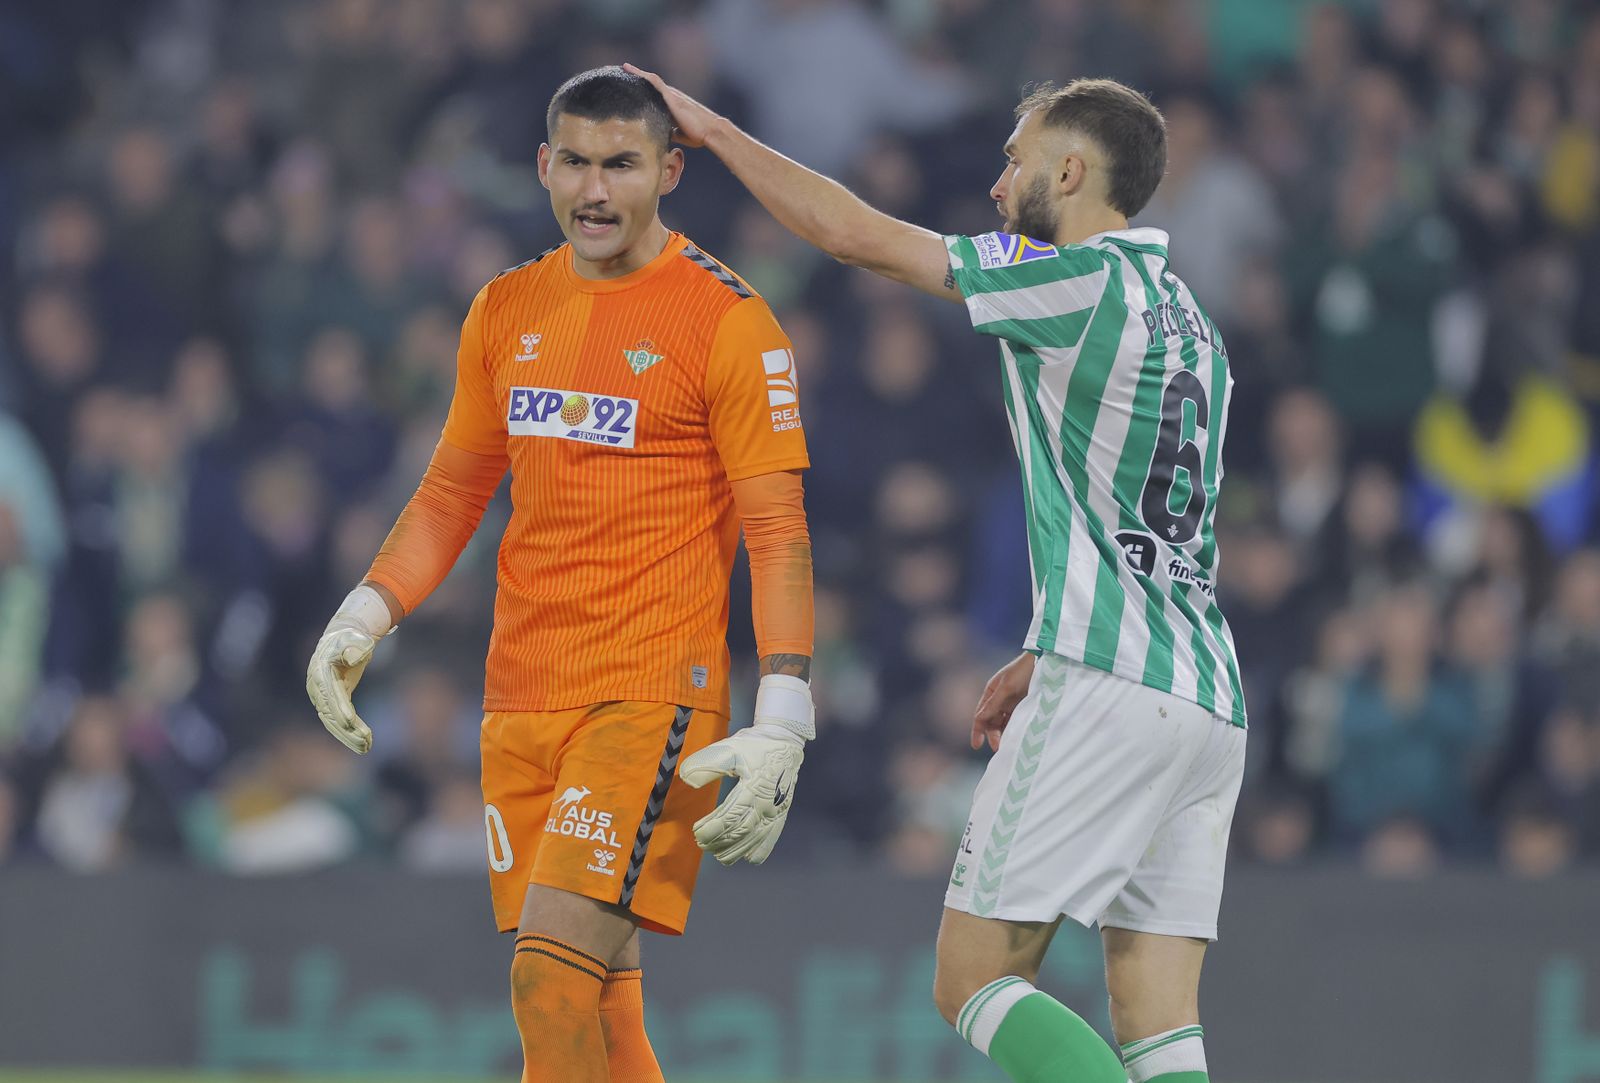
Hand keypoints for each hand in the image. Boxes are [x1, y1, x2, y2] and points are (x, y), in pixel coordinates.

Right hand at [305, 585, 393, 753]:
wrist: (344, 639)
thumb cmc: (351, 638)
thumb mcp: (354, 639)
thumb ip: (354, 646)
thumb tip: (355, 656)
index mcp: (321, 673)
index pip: (331, 694)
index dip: (340, 709)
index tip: (352, 722)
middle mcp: (317, 688)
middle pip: (331, 713)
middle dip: (348, 729)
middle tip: (366, 741)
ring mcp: (322, 697)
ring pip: (334, 722)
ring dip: (350, 737)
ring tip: (367, 748)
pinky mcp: (331, 703)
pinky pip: (338, 722)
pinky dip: (350, 733)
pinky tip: (365, 743)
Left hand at [623, 62, 722, 147]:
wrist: (710, 131)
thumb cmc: (699, 134)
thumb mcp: (679, 133)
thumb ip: (669, 130)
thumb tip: (661, 134)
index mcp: (673, 105)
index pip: (655, 94)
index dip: (644, 89)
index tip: (632, 86)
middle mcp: (672, 96)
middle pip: (651, 84)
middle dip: (638, 78)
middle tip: (623, 72)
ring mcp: (672, 95)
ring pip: (651, 80)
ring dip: (638, 73)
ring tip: (624, 67)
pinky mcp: (671, 96)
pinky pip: (654, 81)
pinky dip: (642, 75)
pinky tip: (630, 70)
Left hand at [676, 673, 813, 864]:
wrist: (785, 741)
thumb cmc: (754, 746)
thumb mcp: (728, 749)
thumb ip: (706, 764)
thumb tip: (688, 781)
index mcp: (753, 788)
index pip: (729, 817)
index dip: (711, 829)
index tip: (696, 832)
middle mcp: (767, 804)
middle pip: (741, 832)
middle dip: (719, 842)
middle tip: (701, 844)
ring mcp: (776, 810)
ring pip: (755, 839)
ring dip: (735, 850)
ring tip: (718, 855)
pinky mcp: (782, 813)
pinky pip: (772, 837)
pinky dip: (761, 851)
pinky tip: (748, 857)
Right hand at [972, 653, 1035, 751]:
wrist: (1046, 662)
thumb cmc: (1023, 670)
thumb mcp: (1006, 687)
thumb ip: (993, 703)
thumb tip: (978, 719)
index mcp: (991, 692)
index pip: (980, 715)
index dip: (977, 730)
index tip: (976, 745)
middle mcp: (1000, 699)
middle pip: (992, 722)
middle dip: (992, 735)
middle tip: (998, 747)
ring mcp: (1013, 703)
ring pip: (1004, 723)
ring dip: (1004, 734)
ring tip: (1008, 746)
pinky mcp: (1026, 706)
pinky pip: (1017, 721)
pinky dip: (1015, 729)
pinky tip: (1017, 737)